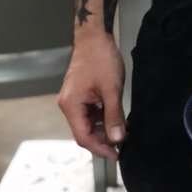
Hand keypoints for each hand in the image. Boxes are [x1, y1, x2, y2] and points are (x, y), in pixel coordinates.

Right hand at [57, 34, 125, 160]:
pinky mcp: (80, 93)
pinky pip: (90, 112)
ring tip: (122, 130)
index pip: (83, 137)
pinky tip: (115, 117)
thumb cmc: (100, 58)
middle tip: (123, 142)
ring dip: (104, 129)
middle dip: (104, 139)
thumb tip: (117, 138)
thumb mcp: (111, 89)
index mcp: (71, 105)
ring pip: (88, 123)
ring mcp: (73, 98)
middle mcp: (68, 104)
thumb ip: (114, 116)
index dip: (100, 149)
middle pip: (84, 132)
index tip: (116, 155)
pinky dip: (102, 118)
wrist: (95, 36)